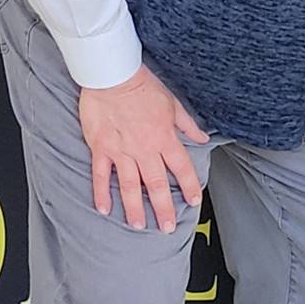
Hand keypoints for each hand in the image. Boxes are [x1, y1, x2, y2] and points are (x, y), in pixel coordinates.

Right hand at [77, 64, 208, 232]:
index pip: (182, 168)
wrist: (113, 76)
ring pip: (131, 185)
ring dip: (135, 208)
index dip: (189, 186)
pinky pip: (101, 175)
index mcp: (165, 138)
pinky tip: (104, 209)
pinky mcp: (101, 148)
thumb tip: (203, 138)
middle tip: (167, 227)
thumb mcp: (173, 103)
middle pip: (157, 184)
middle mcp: (145, 149)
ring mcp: (122, 151)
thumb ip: (187, 125)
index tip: (194, 202)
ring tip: (139, 225)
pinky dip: (102, 193)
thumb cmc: (143, 86)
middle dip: (164, 208)